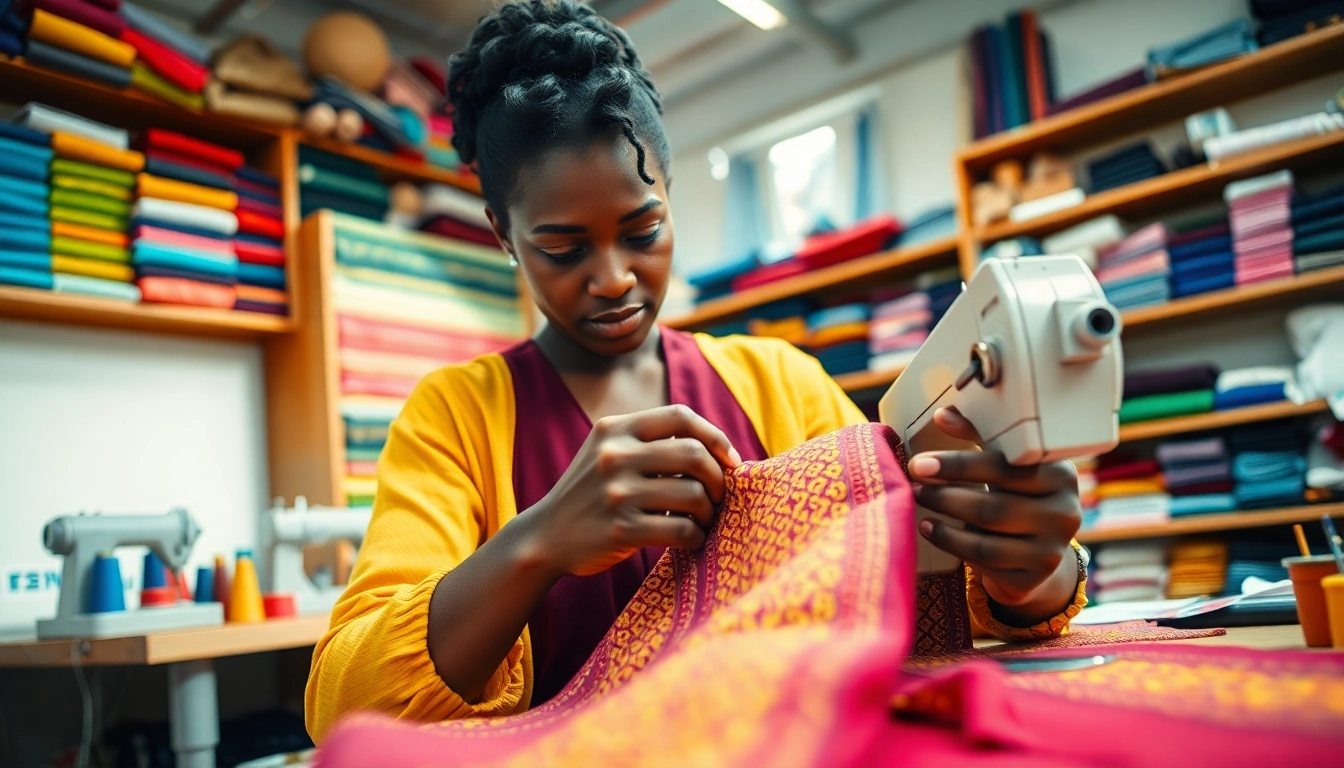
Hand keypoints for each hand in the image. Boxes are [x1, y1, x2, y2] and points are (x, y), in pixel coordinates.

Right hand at [527, 404, 741, 577]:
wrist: (544, 537)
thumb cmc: (591, 495)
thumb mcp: (607, 453)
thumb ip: (649, 442)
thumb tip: (719, 450)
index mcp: (614, 429)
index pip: (680, 416)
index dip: (714, 436)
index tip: (730, 460)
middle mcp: (614, 455)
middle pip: (694, 455)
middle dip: (718, 478)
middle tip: (718, 496)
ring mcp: (616, 493)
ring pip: (693, 494)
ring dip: (708, 512)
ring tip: (702, 520)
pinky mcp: (621, 530)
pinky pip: (682, 530)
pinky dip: (696, 537)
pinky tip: (690, 540)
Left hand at [909, 407, 1081, 623]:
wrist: (1036, 549)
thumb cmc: (1014, 494)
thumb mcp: (1003, 462)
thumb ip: (978, 435)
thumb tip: (943, 414)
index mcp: (1061, 475)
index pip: (1004, 468)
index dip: (958, 465)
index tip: (919, 463)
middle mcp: (1065, 514)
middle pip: (993, 507)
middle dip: (946, 496)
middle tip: (915, 487)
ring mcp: (1052, 551)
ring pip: (986, 540)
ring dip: (944, 525)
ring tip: (918, 509)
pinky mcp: (1033, 579)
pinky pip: (985, 563)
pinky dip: (952, 546)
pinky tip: (932, 531)